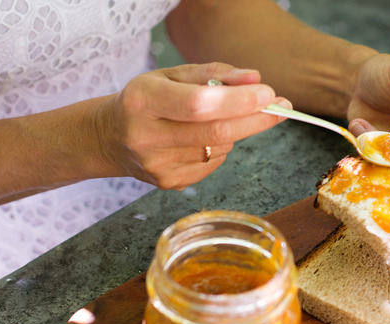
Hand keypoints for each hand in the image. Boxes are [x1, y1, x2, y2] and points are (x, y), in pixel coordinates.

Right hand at [94, 62, 288, 189]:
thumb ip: (215, 74)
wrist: (108, 138)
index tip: (268, 93)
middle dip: (256, 119)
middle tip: (280, 106)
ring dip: (235, 130)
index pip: (198, 104)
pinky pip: (214, 163)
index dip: (238, 101)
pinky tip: (201, 138)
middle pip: (217, 132)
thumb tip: (256, 79)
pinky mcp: (170, 183)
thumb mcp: (171, 76)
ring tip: (218, 118)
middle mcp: (147, 137)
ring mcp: (159, 165)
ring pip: (220, 148)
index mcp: (143, 101)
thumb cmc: (146, 100)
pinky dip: (220, 148)